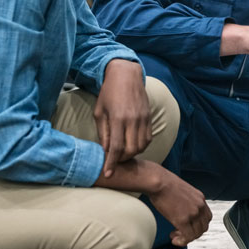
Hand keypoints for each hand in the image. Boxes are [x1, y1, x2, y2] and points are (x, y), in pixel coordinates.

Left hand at [95, 59, 150, 176]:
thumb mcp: (100, 112)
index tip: (108, 174)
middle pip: (132, 150)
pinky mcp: (149, 117)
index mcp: (118, 118)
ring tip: (123, 153)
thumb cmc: (108, 92)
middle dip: (122, 160)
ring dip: (132, 154)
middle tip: (114, 161)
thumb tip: (105, 151)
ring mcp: (143, 118)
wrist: (126, 75)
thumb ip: (103, 132)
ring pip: (142, 146)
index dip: (112, 163)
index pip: (116, 148)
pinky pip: (148, 138)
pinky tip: (132, 144)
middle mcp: (133, 120)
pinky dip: (141, 145)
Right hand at [147, 170, 212, 246]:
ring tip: (175, 236)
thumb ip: (187, 201)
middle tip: (181, 233)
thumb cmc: (165, 183)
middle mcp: (199, 206)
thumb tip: (183, 210)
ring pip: (197, 234)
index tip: (189, 227)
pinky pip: (188, 237)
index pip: (207, 217)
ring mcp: (193, 213)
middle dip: (193, 233)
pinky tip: (174, 239)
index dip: (198, 225)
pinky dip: (182, 242)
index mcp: (200, 198)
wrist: (158, 181)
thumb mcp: (183, 191)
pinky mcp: (183, 220)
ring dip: (186, 238)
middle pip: (203, 227)